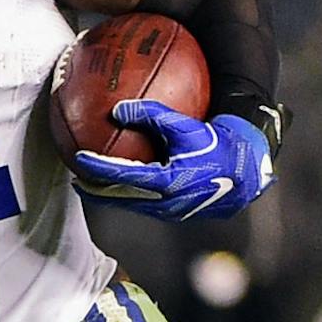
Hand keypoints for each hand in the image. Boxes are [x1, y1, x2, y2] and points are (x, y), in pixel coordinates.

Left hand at [68, 102, 275, 220]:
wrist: (245, 171)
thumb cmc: (217, 144)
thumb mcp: (185, 126)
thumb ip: (151, 114)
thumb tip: (118, 108)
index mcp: (166, 182)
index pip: (122, 176)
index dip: (98, 168)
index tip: (79, 158)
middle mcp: (165, 202)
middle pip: (120, 199)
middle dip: (96, 192)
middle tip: (76, 180)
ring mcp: (170, 211)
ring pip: (131, 205)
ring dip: (110, 196)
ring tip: (92, 186)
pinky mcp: (176, 213)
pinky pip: (144, 205)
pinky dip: (128, 195)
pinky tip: (122, 185)